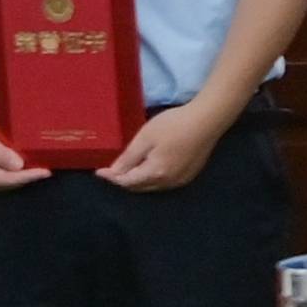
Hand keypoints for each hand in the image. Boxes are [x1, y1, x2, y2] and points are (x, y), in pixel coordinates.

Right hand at [0, 108, 47, 190]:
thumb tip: (19, 166)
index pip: (4, 179)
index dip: (26, 177)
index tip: (45, 172)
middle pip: (6, 182)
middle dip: (26, 177)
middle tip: (47, 170)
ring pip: (6, 180)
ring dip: (23, 175)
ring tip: (42, 169)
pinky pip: (3, 174)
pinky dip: (16, 170)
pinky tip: (28, 165)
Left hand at [103, 99, 229, 191]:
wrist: (208, 119)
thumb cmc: (174, 125)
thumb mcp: (146, 137)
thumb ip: (128, 158)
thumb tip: (113, 172)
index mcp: (155, 174)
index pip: (126, 182)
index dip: (111, 177)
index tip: (98, 172)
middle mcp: (167, 183)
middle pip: (139, 187)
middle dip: (123, 181)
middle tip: (112, 171)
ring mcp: (180, 180)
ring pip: (152, 186)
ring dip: (138, 181)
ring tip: (129, 170)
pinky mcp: (189, 175)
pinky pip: (164, 183)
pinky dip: (153, 179)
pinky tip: (151, 169)